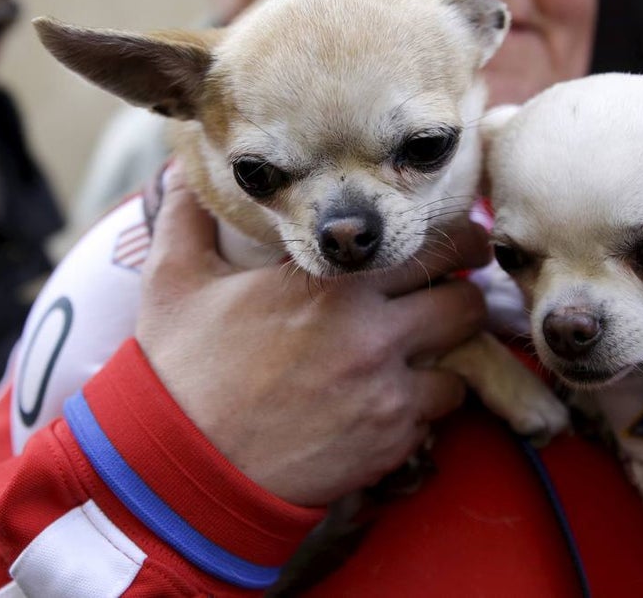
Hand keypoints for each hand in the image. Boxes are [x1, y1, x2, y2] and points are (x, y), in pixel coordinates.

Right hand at [135, 167, 491, 505]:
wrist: (179, 468)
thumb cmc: (178, 370)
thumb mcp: (175, 282)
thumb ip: (189, 219)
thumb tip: (183, 174)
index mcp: (334, 285)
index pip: (432, 247)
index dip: (456, 245)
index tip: (462, 246)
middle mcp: (374, 334)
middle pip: (467, 306)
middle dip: (463, 301)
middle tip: (449, 302)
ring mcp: (388, 393)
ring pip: (461, 366)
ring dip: (445, 361)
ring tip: (419, 359)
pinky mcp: (389, 444)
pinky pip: (435, 418)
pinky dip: (421, 410)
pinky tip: (389, 405)